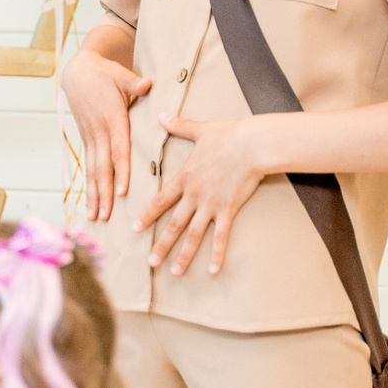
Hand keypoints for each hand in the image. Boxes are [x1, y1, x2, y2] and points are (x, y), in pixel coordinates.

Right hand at [62, 47, 152, 221]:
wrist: (77, 72)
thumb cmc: (104, 74)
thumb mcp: (120, 75)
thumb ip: (134, 83)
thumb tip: (147, 84)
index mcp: (112, 119)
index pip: (118, 150)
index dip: (120, 171)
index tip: (122, 192)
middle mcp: (99, 132)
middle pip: (102, 167)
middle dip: (104, 193)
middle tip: (106, 215)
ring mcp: (90, 138)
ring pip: (92, 171)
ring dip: (93, 194)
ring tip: (95, 216)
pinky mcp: (86, 139)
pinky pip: (88, 166)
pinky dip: (88, 185)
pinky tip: (90, 202)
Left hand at [137, 114, 267, 276]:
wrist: (252, 145)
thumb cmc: (228, 136)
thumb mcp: (199, 130)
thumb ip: (178, 125)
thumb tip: (161, 114)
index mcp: (185, 178)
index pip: (160, 200)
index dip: (147, 215)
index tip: (136, 228)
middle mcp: (194, 195)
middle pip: (173, 224)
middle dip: (161, 244)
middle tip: (150, 262)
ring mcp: (211, 205)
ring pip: (193, 235)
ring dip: (183, 255)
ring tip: (174, 272)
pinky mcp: (229, 210)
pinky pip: (221, 236)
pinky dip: (217, 254)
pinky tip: (214, 270)